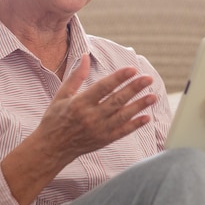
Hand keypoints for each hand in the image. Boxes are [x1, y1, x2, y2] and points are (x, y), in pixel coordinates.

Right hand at [37, 54, 157, 161]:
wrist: (51, 148)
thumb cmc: (55, 118)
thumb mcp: (61, 95)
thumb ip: (76, 76)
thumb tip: (85, 56)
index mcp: (79, 103)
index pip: (103, 87)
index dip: (119, 78)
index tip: (132, 69)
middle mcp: (90, 117)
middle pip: (117, 100)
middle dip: (134, 88)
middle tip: (148, 79)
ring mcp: (98, 130)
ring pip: (123, 116)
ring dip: (139, 106)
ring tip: (153, 96)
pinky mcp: (104, 140)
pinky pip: (123, 132)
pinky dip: (135, 125)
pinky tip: (147, 117)